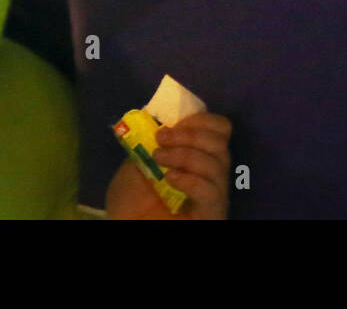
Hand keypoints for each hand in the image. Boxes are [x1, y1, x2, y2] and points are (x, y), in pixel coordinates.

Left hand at [105, 113, 232, 219]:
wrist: (124, 227)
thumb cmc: (130, 202)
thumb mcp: (136, 162)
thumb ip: (152, 141)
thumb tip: (162, 119)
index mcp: (198, 157)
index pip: (220, 131)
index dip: (201, 121)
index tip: (173, 123)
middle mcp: (212, 175)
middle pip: (221, 143)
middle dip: (191, 135)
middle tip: (162, 139)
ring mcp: (214, 196)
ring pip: (217, 163)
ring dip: (185, 154)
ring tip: (159, 159)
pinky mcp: (212, 214)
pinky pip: (211, 191)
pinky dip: (190, 179)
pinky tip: (170, 179)